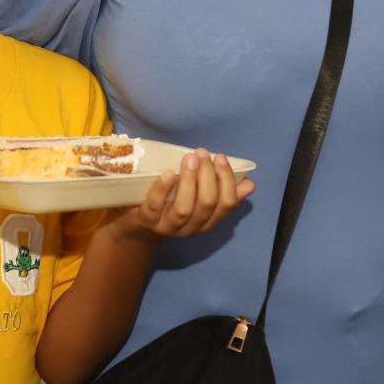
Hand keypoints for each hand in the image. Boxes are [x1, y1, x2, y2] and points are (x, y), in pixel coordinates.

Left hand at [113, 149, 254, 240]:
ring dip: (190, 180)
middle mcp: (190, 227)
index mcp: (206, 221)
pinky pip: (156, 206)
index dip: (227, 181)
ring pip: (185, 208)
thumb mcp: (196, 202)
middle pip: (207, 204)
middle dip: (208, 176)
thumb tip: (248, 183)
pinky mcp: (146, 220)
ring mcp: (167, 226)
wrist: (134, 229)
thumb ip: (220, 193)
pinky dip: (163, 188)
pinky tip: (168, 173)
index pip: (226, 204)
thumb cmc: (169, 207)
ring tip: (190, 159)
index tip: (221, 158)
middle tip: (202, 153)